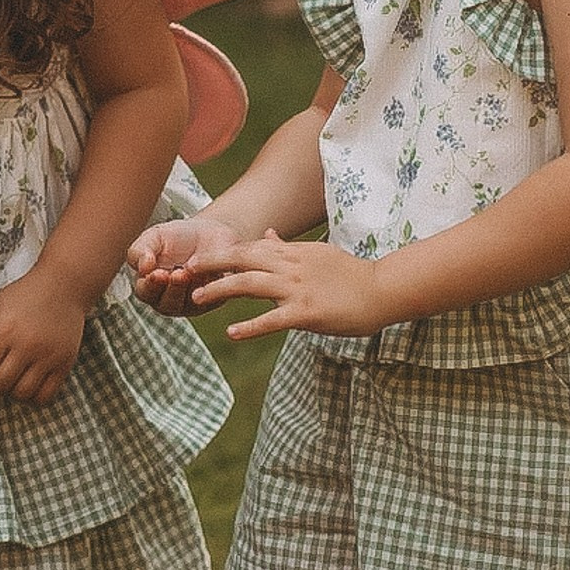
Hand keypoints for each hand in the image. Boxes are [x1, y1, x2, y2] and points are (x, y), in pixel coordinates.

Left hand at [0, 261, 88, 402]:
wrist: (62, 286)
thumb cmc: (24, 296)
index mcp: (5, 329)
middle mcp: (27, 345)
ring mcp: (48, 357)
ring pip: (20, 394)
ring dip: (9, 390)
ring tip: (8, 373)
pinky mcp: (64, 365)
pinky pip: (44, 397)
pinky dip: (31, 396)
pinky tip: (26, 381)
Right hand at [128, 207, 242, 315]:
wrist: (209, 234)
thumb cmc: (177, 237)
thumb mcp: (155, 237)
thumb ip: (140, 251)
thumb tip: (142, 268)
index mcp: (148, 284)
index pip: (144, 291)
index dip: (150, 284)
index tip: (156, 273)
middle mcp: (165, 299)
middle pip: (163, 305)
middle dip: (171, 289)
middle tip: (177, 273)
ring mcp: (186, 304)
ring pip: (182, 307)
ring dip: (184, 291)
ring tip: (187, 273)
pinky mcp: (206, 304)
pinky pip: (204, 303)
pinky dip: (204, 292)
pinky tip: (205, 276)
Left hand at [186, 230, 390, 341]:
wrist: (383, 289)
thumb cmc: (351, 275)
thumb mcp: (317, 253)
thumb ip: (289, 248)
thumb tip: (268, 235)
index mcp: (292, 252)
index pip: (250, 248)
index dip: (223, 253)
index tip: (200, 258)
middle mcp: (290, 266)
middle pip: (242, 258)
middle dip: (212, 263)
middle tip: (185, 269)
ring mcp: (297, 288)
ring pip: (249, 284)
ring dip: (220, 289)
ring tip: (197, 297)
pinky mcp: (307, 312)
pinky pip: (272, 320)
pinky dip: (250, 326)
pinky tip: (231, 333)